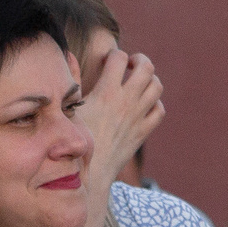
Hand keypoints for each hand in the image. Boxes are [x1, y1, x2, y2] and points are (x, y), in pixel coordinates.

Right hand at [79, 49, 163, 178]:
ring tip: (139, 81)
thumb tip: (68, 54)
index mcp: (106, 93)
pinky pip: (160, 110)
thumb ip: (71, 79)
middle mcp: (126, 102)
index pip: (118, 58)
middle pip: (147, 67)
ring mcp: (138, 117)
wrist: (91, 172)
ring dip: (150, 78)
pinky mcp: (143, 132)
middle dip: (140, 60)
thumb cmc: (74, 139)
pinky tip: (145, 104)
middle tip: (130, 64)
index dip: (113, 54)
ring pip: (157, 86)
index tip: (107, 61)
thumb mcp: (70, 108)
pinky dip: (156, 103)